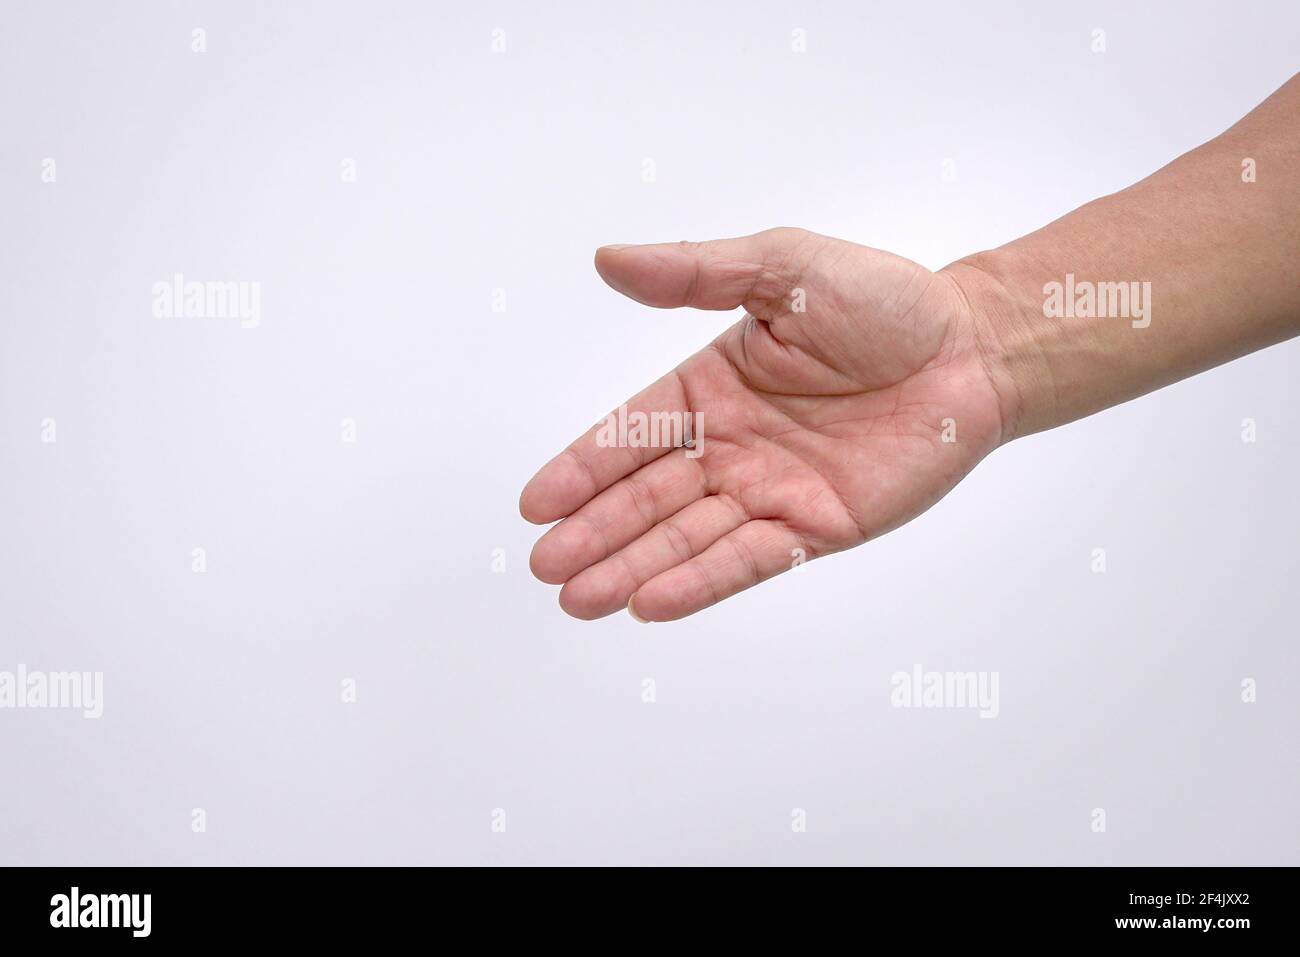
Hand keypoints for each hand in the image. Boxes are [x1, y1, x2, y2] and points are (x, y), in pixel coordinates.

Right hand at [520, 227, 1009, 620]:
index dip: (581, 469)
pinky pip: (748, 559)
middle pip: (646, 497)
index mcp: (711, 386)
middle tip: (544, 567)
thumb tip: (609, 259)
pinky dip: (699, 581)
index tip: (534, 504)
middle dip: (593, 533)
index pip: (631, 433)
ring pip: (685, 538)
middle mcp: (731, 445)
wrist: (973, 349)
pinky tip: (651, 602)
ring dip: (630, 568)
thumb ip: (696, 272)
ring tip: (578, 598)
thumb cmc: (883, 301)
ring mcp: (770, 491)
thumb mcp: (781, 269)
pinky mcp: (815, 528)